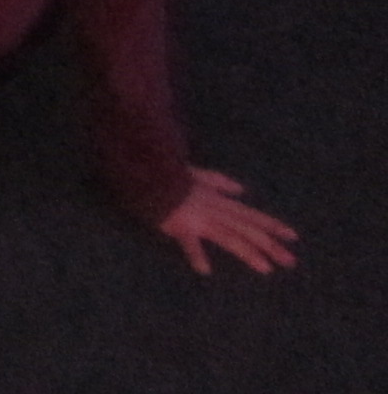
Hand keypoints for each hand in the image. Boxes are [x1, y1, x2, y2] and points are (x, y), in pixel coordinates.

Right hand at [159, 167, 296, 275]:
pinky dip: (196, 254)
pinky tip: (204, 269)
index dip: (273, 225)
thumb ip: (220, 182)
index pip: (251, 215)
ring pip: (229, 236)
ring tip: (265, 269)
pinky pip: (188, 241)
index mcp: (219, 201)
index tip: (294, 238)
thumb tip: (241, 190)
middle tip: (291, 262)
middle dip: (270, 245)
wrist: (149, 172)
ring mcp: (200, 218)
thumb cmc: (171, 176)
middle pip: (247, 229)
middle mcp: (215, 210)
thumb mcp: (198, 174)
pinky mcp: (180, 225)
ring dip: (248, 252)